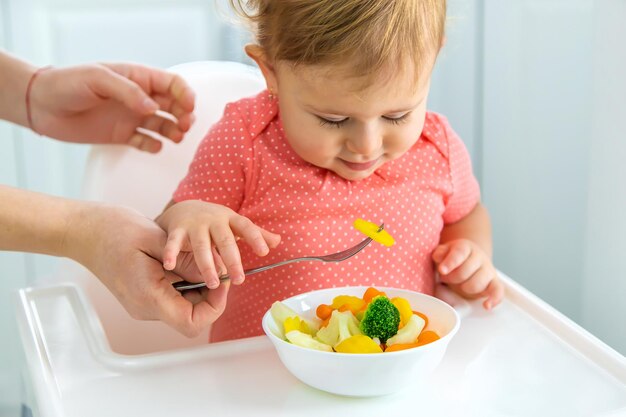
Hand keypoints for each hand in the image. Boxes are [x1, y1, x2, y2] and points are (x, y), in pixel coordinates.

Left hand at [29, 63, 194, 151]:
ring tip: (175, 137)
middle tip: (185, 125)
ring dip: (174, 130)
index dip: (185, 94)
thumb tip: (153, 108)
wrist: (42, 106)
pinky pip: (145, 141)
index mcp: (137, 77)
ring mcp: (131, 116)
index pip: (171, 83)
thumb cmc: (67, 84)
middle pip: (173, 105)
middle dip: (184, 114)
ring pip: (163, 124)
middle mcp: (138, 97)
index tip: (189, 106)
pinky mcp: (122, 134)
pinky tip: (155, 146)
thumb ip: (128, 92)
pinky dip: (154, 145)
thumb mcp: (98, 78)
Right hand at [67, 204, 226, 336]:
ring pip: (185, 308)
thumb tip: (214, 275)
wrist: (85, 232)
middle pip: (192, 317)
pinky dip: (188, 284)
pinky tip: (186, 263)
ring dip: (200, 289)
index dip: (215, 306)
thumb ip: (186, 260)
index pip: (192, 323)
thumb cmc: (114, 231)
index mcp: (148, 297)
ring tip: (200, 261)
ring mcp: (144, 305)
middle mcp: (146, 308)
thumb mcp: (156, 239)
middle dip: (211, 296)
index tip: (222, 281)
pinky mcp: (144, 297)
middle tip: (217, 267)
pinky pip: (175, 298)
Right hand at [156, 200, 280, 288]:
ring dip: (207, 264)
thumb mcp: (235, 224)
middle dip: (232, 259)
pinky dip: (171, 252)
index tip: (264, 251)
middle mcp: (214, 220)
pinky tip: (170, 265)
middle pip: (225, 240)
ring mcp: (195, 225)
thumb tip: (278, 241)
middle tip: (239, 280)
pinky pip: (174, 242)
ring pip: (202, 245)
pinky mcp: (177, 230)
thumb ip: (256, 233)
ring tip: (212, 283)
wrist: (184, 208)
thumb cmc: (215, 222)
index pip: (246, 226)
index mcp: (230, 219)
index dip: (255, 237)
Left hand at [431, 239, 503, 309]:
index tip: (442, 270)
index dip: (450, 262)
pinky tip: (486, 305)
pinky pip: (498, 291)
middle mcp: (480, 257)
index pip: (460, 253)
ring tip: (459, 285)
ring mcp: (489, 270)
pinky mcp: (495, 283)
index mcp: (466, 247)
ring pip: (478, 283)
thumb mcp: (443, 253)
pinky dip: (493, 299)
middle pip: (466, 271)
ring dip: (465, 288)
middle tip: (446, 277)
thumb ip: (439, 253)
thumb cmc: (453, 259)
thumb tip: (438, 256)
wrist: (468, 262)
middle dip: (452, 278)